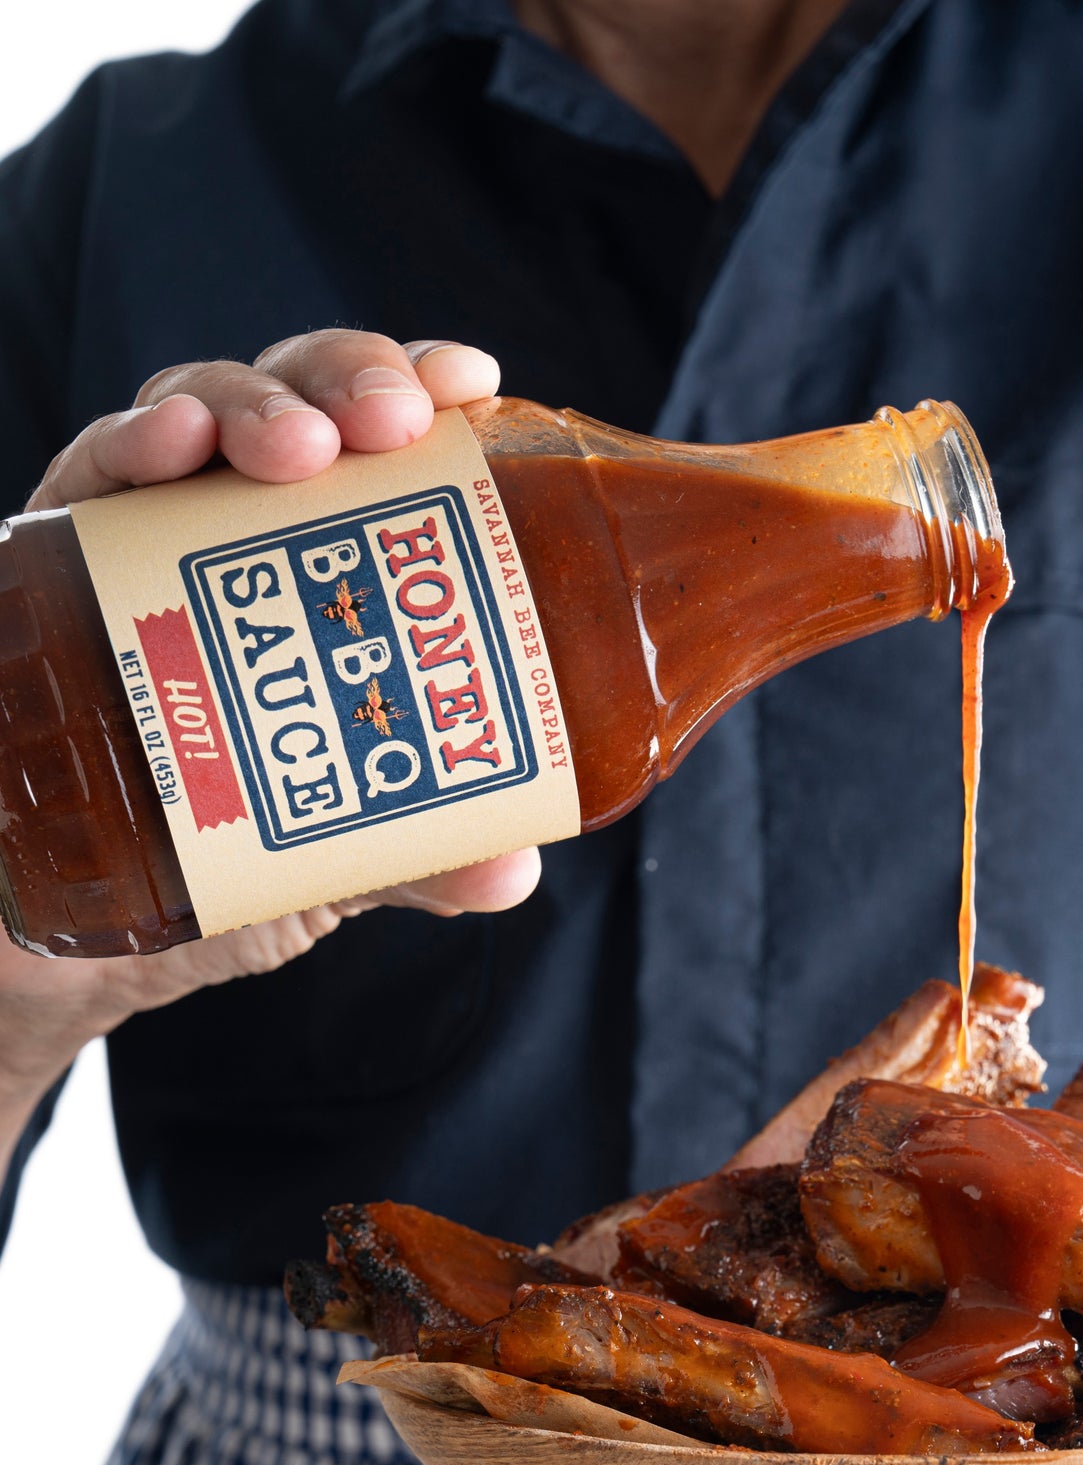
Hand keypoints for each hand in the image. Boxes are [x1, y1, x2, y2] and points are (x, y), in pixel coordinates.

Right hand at [2, 333, 538, 1143]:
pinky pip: (78, 487)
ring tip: (296, 446)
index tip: (470, 384)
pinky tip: (168, 442)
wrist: (45, 935)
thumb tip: (509, 870)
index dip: (419, 398)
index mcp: (308, 587)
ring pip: (186, 420)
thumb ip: (410, 857)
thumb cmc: (196, 876)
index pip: (371, 459)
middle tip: (390, 421)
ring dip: (245, 407)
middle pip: (289, 410)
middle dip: (342, 384)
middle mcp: (221, 544)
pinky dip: (125, 448)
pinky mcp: (41, 572)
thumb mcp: (320, 871)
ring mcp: (129, 547)